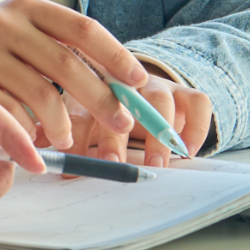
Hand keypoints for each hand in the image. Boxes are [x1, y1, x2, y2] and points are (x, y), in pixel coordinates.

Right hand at [0, 0, 141, 149]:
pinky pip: (11, 115)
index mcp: (26, 7)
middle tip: (121, 122)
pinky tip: (33, 139)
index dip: (116, 56)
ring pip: (41, 96)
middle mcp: (2, 23)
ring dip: (63, 125)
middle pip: (67, 65)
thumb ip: (64, 52)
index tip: (139, 82)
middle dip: (102, 99)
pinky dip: (29, 133)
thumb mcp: (23, 33)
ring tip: (66, 137)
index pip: (82, 28)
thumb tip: (126, 85)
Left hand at [69, 74, 211, 167]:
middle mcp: (125, 83)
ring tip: (156, 164)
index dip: (78, 138)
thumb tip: (52, 165)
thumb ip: (67, 141)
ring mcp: (156, 85)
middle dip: (115, 136)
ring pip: (159, 101)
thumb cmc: (107, 114)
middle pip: (119, 102)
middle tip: (113, 162)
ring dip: (157, 133)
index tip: (77, 165)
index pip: (80, 111)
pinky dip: (194, 128)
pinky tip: (187, 152)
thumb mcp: (85, 124)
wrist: (141, 87)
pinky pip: (197, 103)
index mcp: (90, 89)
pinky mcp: (185, 93)